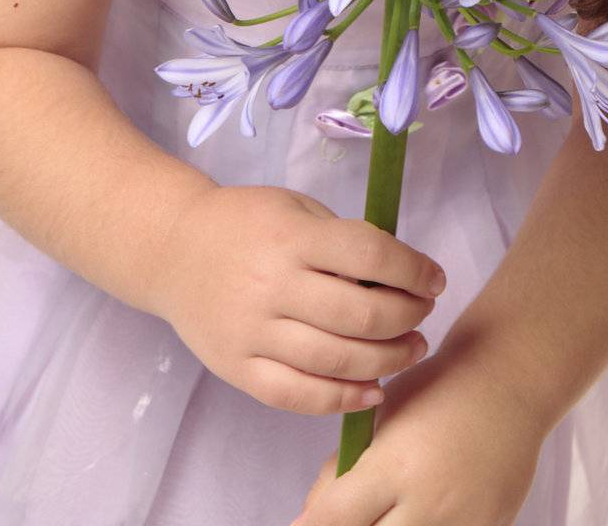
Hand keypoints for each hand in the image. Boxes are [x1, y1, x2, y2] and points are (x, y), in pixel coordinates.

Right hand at [153, 182, 445, 416]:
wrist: (172, 250)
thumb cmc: (245, 222)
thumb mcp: (295, 208)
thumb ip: (340, 239)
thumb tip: (398, 276)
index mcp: (291, 237)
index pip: (368, 255)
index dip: (412, 270)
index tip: (435, 278)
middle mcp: (274, 287)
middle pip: (361, 315)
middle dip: (408, 316)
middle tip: (424, 314)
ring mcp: (254, 333)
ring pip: (337, 360)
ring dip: (389, 360)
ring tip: (411, 348)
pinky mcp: (238, 369)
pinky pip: (299, 395)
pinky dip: (343, 399)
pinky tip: (374, 389)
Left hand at [291, 336, 547, 524]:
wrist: (506, 381)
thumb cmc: (435, 390)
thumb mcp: (380, 417)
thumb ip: (343, 469)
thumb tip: (311, 516)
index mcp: (392, 466)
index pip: (332, 520)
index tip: (301, 525)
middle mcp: (427, 504)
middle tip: (353, 512)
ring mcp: (461, 524)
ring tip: (388, 507)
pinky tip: (419, 508)